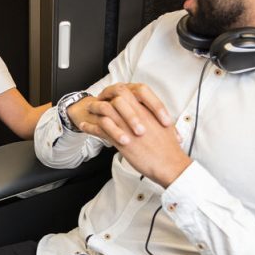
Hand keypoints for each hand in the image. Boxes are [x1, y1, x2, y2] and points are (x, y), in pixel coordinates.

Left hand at [73, 84, 189, 186]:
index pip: (131, 90)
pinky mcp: (120, 141)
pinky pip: (100, 129)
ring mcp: (127, 126)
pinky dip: (89, 127)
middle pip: (117, 94)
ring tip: (89, 110)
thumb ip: (154, 118)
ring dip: (94, 109)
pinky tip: (85, 126)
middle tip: (99, 98)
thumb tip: (149, 115)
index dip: (119, 90)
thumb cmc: (169, 149)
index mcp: (148, 110)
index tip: (113, 94)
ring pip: (105, 110)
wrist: (169, 164)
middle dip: (105, 94)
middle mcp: (137, 114)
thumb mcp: (165, 126)